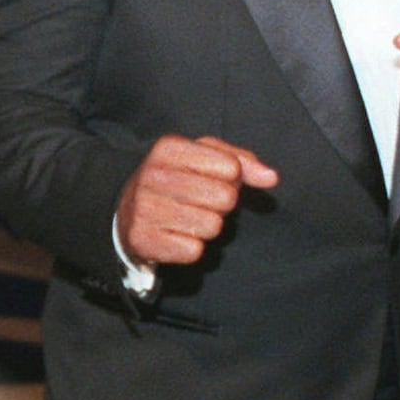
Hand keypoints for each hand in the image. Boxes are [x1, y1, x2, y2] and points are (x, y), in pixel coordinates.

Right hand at [116, 135, 279, 266]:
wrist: (127, 213)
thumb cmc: (176, 180)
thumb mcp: (204, 159)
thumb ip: (242, 162)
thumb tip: (271, 177)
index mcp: (168, 148)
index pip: (231, 168)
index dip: (230, 178)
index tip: (210, 179)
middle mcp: (152, 175)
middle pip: (225, 198)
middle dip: (220, 204)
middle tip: (200, 202)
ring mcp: (144, 209)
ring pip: (212, 226)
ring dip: (206, 227)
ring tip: (186, 219)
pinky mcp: (142, 240)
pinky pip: (193, 251)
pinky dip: (190, 247)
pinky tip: (175, 235)